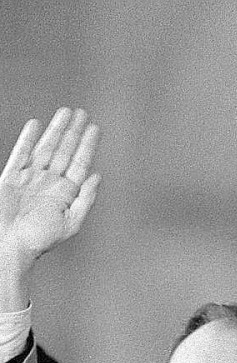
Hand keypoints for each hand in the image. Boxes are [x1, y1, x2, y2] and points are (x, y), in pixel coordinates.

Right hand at [0, 107, 99, 270]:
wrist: (9, 245)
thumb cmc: (39, 239)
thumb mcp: (71, 223)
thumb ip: (85, 199)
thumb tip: (96, 177)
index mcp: (66, 193)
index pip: (79, 162)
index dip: (87, 145)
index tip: (95, 128)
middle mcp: (50, 182)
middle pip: (64, 150)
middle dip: (74, 132)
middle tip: (82, 113)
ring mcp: (31, 178)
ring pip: (46, 148)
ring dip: (56, 130)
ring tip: (65, 112)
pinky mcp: (11, 177)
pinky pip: (21, 153)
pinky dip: (28, 139)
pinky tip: (36, 125)